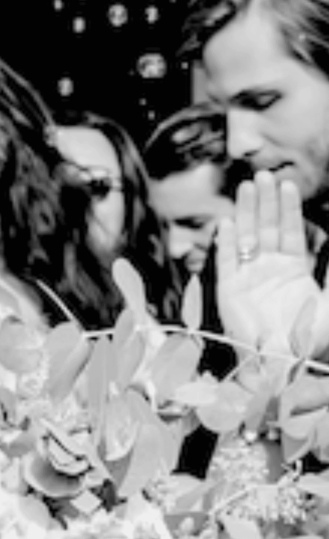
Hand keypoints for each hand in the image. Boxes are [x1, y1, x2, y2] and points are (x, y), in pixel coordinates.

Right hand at [214, 174, 328, 361]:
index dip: (288, 208)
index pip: (290, 231)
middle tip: (263, 175)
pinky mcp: (229, 292)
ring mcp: (247, 280)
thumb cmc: (311, 337)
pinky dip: (227, 242)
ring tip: (247, 186)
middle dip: (265, 202)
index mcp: (294, 271)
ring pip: (246, 238)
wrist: (283, 363)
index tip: (286, 185)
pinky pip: (226, 261)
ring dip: (247, 212)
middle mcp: (269, 272)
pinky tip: (230, 221)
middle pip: (266, 228)